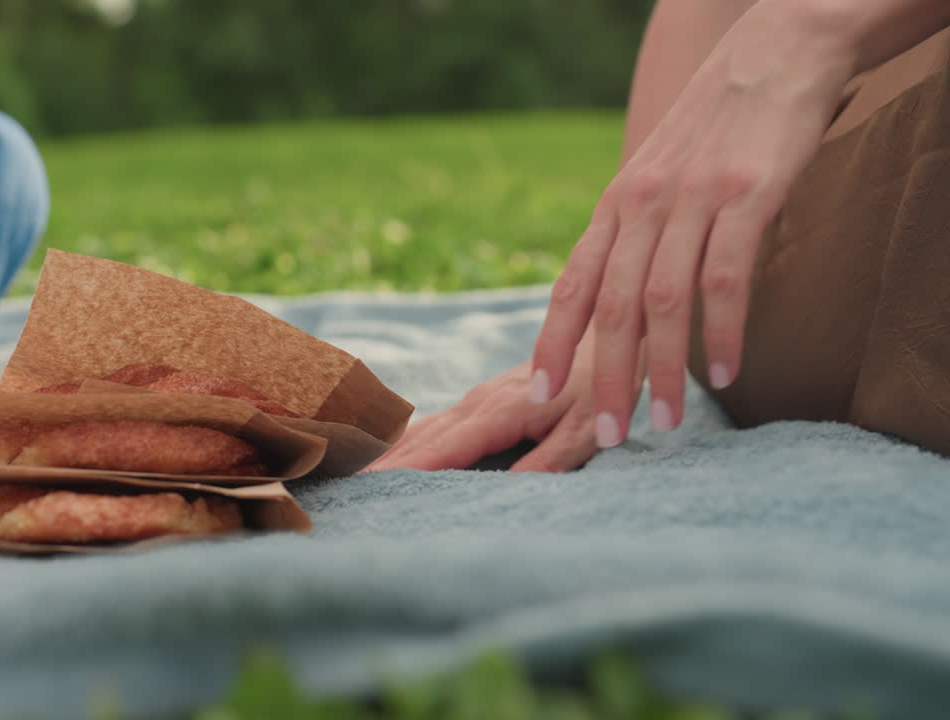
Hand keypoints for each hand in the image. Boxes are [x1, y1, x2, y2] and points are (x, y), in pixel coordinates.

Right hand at [364, 332, 608, 472]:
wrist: (608, 334)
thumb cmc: (604, 389)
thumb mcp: (588, 431)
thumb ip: (547, 461)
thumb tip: (506, 492)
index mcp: (503, 411)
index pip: (446, 448)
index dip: (408, 469)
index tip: (371, 485)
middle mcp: (480, 401)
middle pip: (423, 439)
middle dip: (383, 465)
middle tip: (343, 488)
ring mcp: (477, 397)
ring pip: (423, 429)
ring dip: (388, 453)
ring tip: (350, 475)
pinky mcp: (481, 398)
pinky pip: (435, 423)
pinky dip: (406, 440)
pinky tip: (385, 454)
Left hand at [528, 0, 857, 447]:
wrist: (772, 54)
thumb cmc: (714, 132)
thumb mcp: (655, 181)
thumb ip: (635, 237)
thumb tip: (622, 305)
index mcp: (614, 208)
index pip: (571, 286)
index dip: (552, 344)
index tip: (539, 397)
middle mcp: (641, 207)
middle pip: (611, 308)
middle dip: (605, 379)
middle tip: (605, 437)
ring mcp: (691, 201)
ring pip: (663, 302)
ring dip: (662, 370)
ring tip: (664, 423)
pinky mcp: (747, 195)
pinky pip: (727, 276)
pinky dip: (723, 330)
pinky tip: (725, 372)